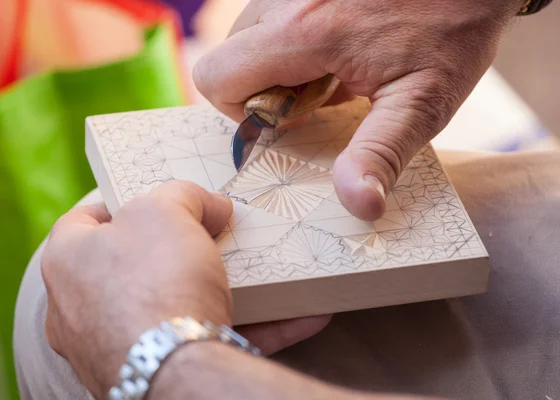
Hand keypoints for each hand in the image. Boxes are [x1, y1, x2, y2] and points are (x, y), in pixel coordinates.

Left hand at [42, 181, 329, 397]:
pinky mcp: (156, 375)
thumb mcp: (165, 209)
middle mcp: (82, 309)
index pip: (85, 219)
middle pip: (136, 266)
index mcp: (70, 261)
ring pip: (178, 308)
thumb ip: (185, 195)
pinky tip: (300, 316)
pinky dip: (253, 328)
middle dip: (180, 250)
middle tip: (215, 236)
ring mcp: (118, 347)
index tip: (161, 200)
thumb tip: (213, 208)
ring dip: (225, 291)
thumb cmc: (155, 279)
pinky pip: (210, 342)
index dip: (124, 202)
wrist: (175, 369)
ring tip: (264, 274)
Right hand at [193, 0, 522, 219]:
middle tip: (319, 96)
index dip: (243, 111)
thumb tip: (358, 205)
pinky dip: (294, 42)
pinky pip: (274, 18)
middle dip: (263, 90)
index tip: (294, 119)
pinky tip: (338, 48)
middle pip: (230, 58)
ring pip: (249, 37)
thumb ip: (381, 154)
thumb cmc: (453, 31)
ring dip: (279, 66)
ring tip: (334, 70)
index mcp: (306, 32)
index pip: (218, 76)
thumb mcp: (422, 103)